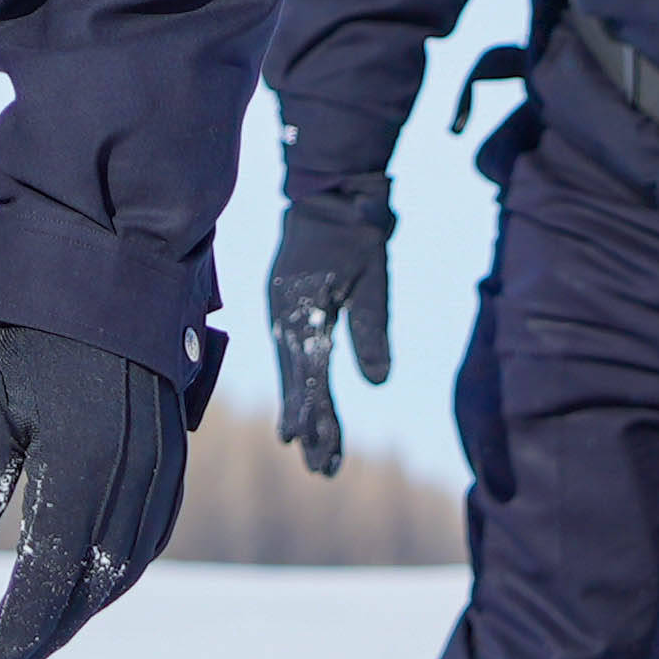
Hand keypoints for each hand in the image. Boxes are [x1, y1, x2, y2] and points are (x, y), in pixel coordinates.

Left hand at [0, 325, 187, 658]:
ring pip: (121, 573)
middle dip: (43, 642)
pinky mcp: (171, 467)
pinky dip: (113, 579)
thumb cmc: (38, 346)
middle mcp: (128, 483)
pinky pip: (147, 544)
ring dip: (78, 615)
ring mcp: (159, 476)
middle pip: (87, 592)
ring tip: (34, 644)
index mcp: (78, 471)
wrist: (114, 282)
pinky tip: (86, 591)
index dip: (17, 645)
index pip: (44, 585)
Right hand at [260, 175, 395, 478]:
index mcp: (305, 312)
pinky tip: (303, 403)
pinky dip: (298, 383)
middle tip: (323, 469)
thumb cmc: (357, 233)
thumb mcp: (374, 280)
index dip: (318, 417)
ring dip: (303, 410)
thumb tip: (378, 383)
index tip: (318, 452)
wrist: (328, 190)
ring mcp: (280, 312)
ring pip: (292, 372)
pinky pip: (290, 355)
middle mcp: (285, 317)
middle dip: (311, 426)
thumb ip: (373, 330)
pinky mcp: (284, 306)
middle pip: (298, 383)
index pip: (312, 378)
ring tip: (309, 448)